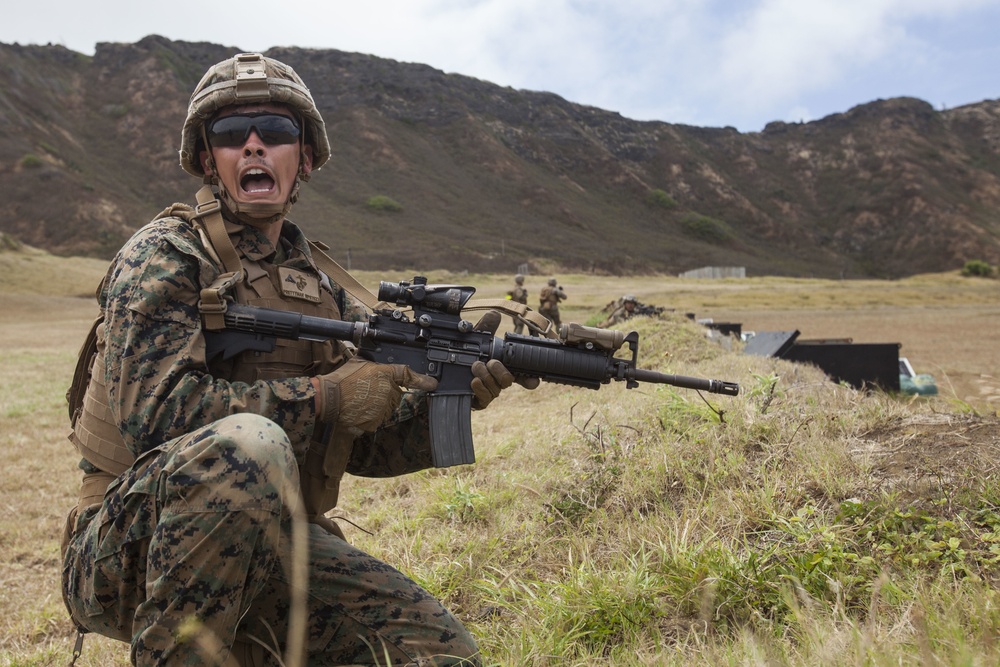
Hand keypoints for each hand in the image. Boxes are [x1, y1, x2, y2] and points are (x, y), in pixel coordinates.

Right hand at [317, 358, 437, 432]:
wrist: (329, 398)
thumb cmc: (342, 379)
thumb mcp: (360, 362)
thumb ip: (374, 363)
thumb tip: (377, 356)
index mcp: (386, 375)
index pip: (408, 376)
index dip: (423, 381)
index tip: (433, 384)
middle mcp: (388, 392)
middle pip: (394, 394)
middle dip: (384, 394)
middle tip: (365, 391)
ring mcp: (383, 409)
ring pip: (386, 408)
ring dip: (376, 406)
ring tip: (358, 400)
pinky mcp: (375, 422)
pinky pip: (376, 419)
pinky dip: (368, 417)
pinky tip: (357, 410)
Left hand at [470, 311, 539, 408]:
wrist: (443, 374)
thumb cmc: (463, 357)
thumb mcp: (473, 339)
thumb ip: (485, 327)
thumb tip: (494, 314)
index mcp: (501, 367)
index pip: (520, 374)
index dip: (530, 379)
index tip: (534, 380)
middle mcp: (496, 381)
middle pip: (508, 380)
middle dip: (500, 370)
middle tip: (490, 362)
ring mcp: (488, 392)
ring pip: (496, 389)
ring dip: (487, 377)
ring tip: (476, 367)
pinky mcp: (478, 401)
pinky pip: (485, 399)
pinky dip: (480, 389)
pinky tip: (474, 381)